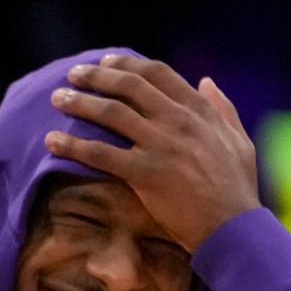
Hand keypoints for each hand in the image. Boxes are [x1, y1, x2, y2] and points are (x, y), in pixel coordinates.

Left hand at [44, 54, 260, 250]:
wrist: (233, 227)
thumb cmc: (237, 188)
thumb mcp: (238, 139)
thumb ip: (222, 107)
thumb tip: (206, 81)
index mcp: (200, 109)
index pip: (157, 73)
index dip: (127, 64)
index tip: (105, 62)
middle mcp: (179, 121)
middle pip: (129, 86)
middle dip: (97, 77)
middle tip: (73, 74)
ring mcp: (161, 145)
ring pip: (111, 113)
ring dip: (80, 102)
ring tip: (57, 99)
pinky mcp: (145, 174)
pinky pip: (100, 154)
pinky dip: (72, 145)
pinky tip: (51, 141)